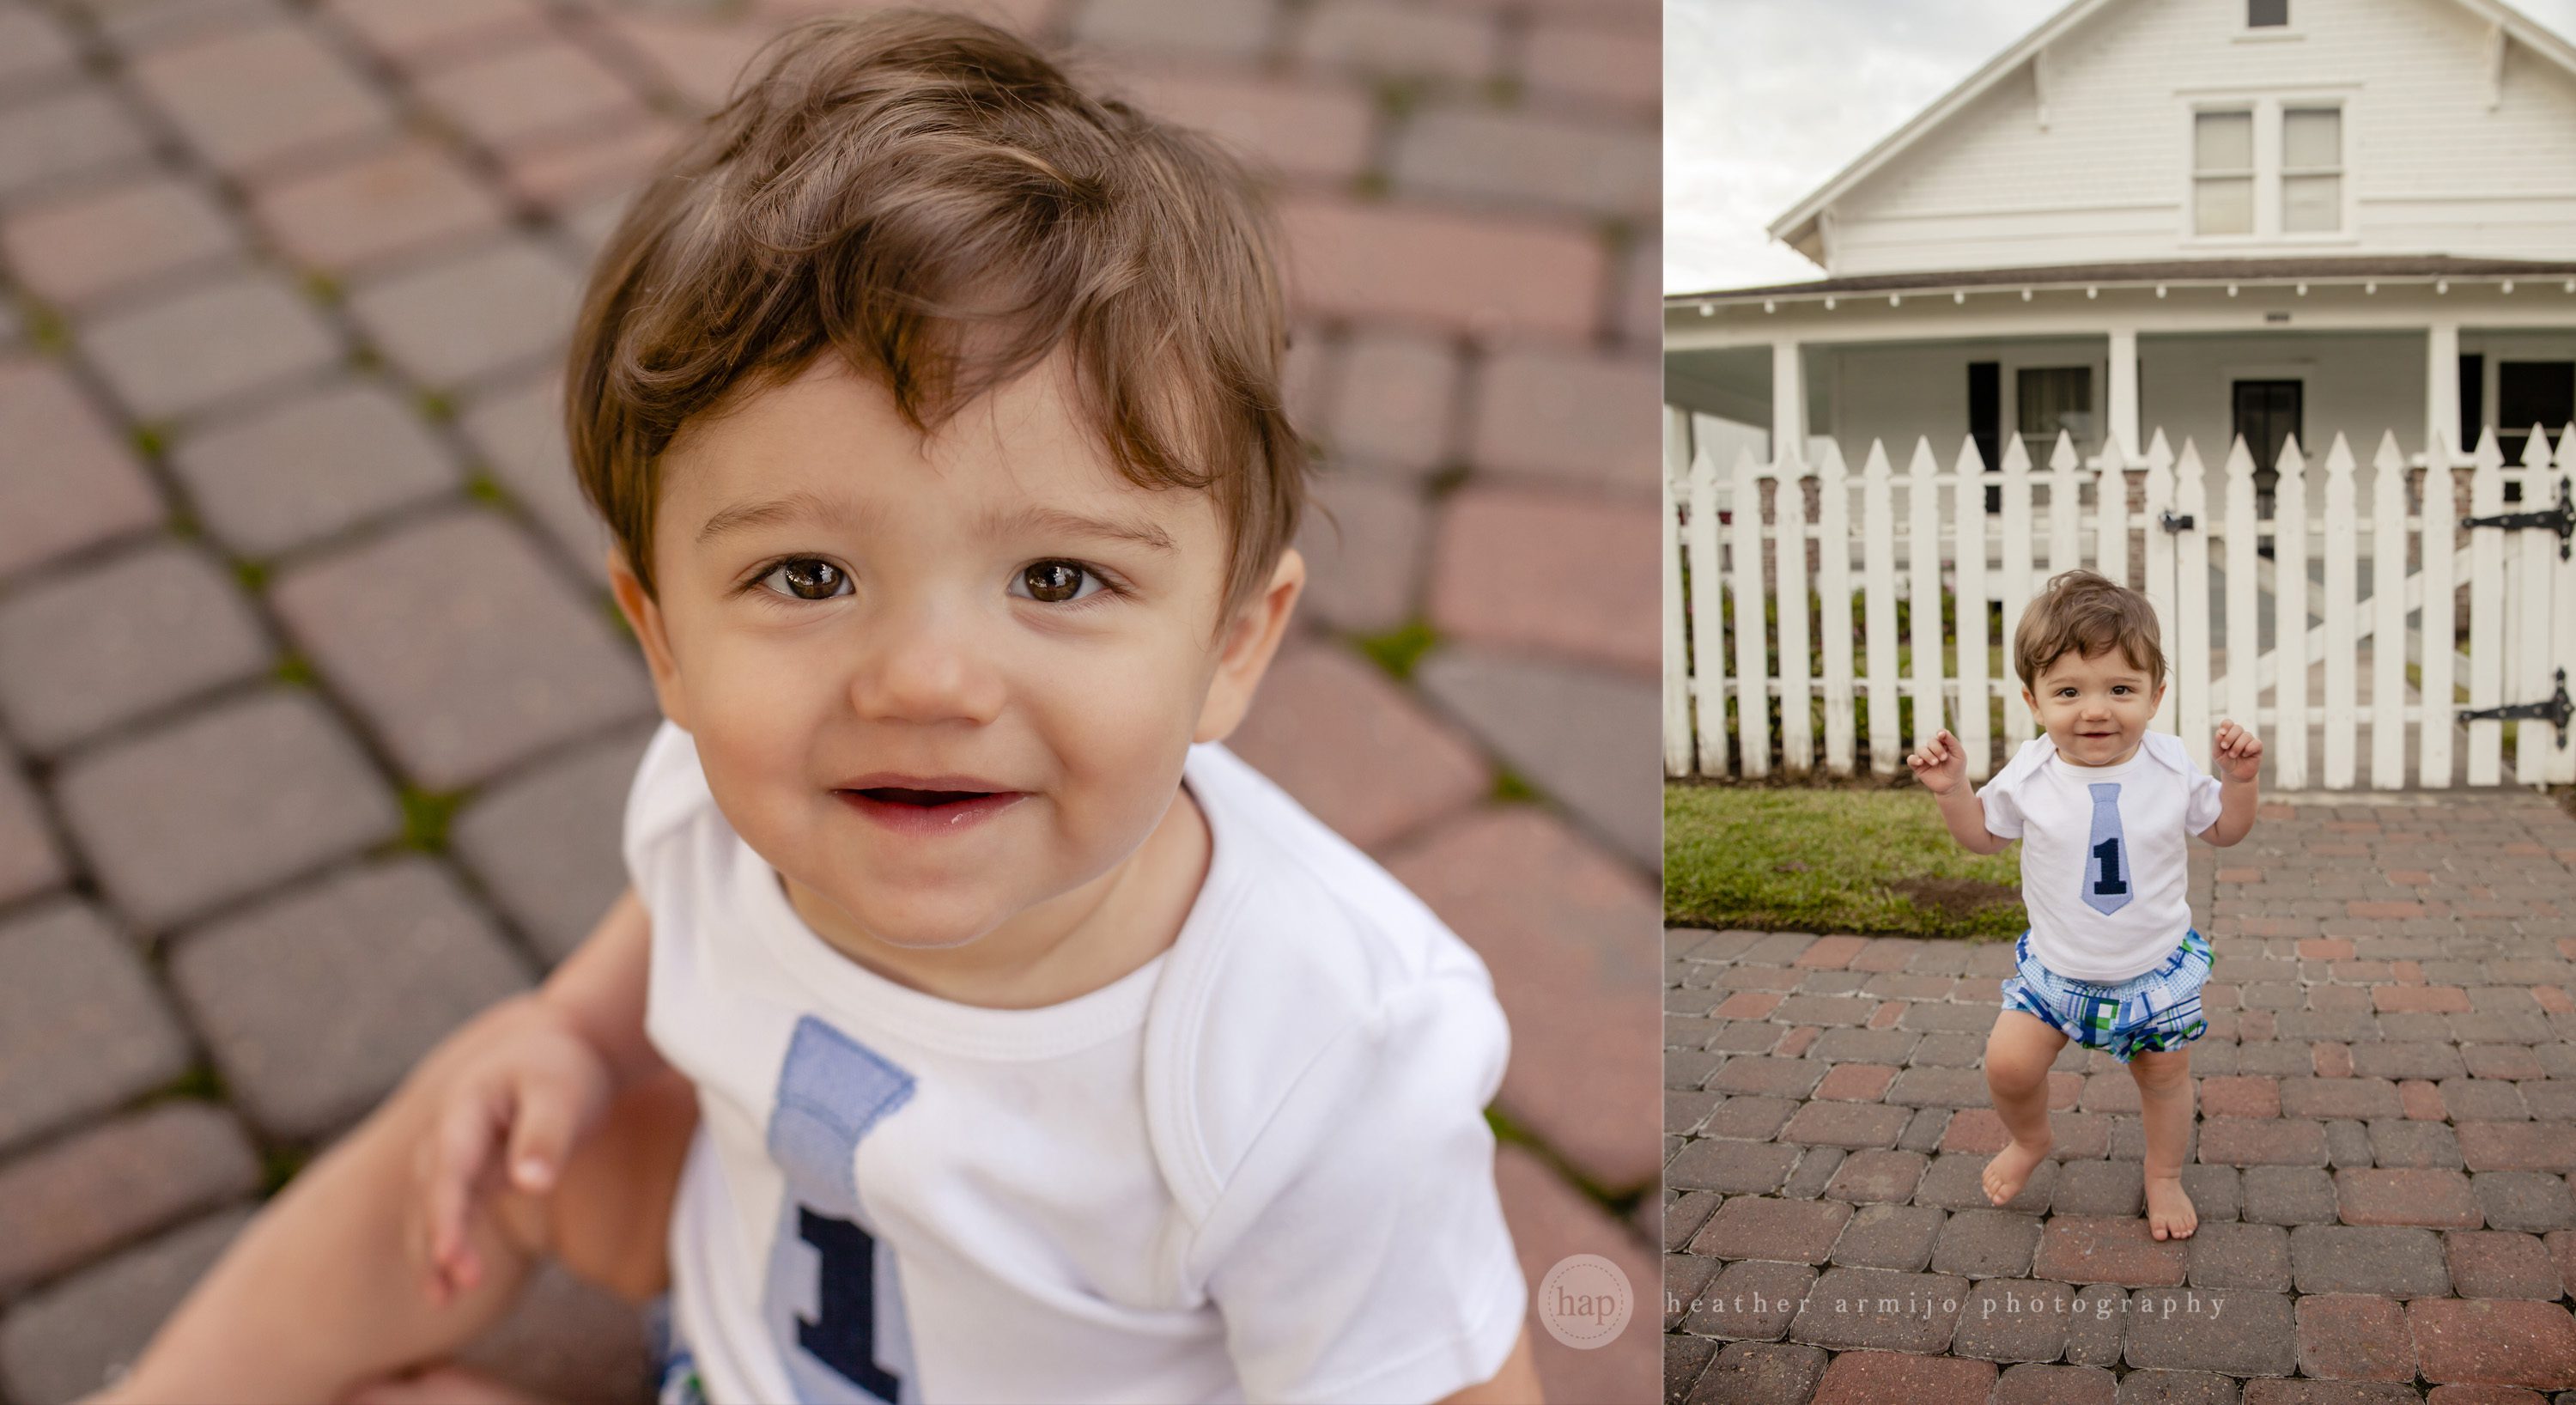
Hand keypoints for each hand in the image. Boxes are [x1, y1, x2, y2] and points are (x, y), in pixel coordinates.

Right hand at [410, 997, 614, 1307]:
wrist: (562, 1050)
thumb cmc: (563, 1070)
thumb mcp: (563, 1095)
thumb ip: (546, 1137)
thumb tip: (530, 1184)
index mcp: (465, 1108)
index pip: (448, 1168)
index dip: (446, 1215)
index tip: (451, 1256)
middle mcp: (445, 1135)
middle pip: (431, 1194)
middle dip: (438, 1241)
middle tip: (456, 1288)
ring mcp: (451, 1156)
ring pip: (429, 1210)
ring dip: (431, 1254)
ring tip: (442, 1301)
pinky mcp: (467, 1175)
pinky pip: (447, 1215)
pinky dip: (444, 1250)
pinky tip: (447, 1290)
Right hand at [1905, 729, 1970, 794]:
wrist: (1952, 785)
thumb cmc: (1957, 769)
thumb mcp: (1959, 755)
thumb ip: (1952, 742)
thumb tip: (1942, 732)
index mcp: (1944, 744)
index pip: (1940, 735)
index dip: (1940, 734)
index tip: (1941, 735)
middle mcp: (1933, 749)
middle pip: (1931, 742)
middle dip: (1937, 748)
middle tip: (1944, 758)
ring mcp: (1924, 757)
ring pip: (1920, 749)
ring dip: (1928, 755)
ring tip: (1935, 763)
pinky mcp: (1917, 766)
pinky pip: (1911, 759)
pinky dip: (1914, 759)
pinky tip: (1921, 762)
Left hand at [2213, 719, 2263, 781]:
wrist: (2235, 775)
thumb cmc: (2226, 762)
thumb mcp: (2217, 754)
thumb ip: (2217, 743)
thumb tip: (2220, 732)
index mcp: (2228, 734)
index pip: (2228, 723)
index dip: (2226, 725)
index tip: (2222, 733)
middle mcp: (2239, 735)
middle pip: (2237, 727)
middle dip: (2230, 737)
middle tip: (2225, 747)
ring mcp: (2249, 740)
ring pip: (2246, 735)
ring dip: (2237, 746)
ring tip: (2232, 755)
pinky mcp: (2258, 747)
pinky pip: (2256, 743)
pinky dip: (2249, 749)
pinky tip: (2245, 755)